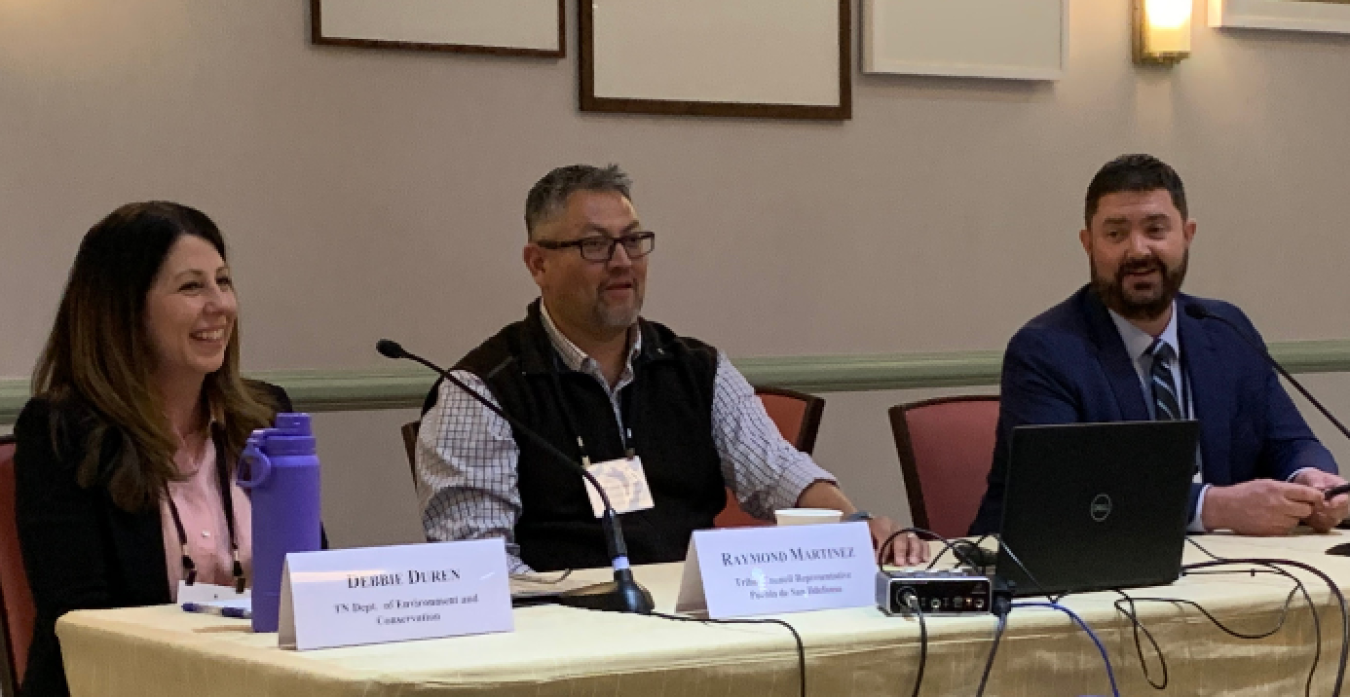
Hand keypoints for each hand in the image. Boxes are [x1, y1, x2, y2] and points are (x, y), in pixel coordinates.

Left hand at [868, 516, 929, 566]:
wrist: (871, 528)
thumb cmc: (867, 537)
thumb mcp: (863, 539)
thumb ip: (867, 547)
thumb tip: (873, 559)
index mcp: (880, 523)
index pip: (884, 535)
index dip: (883, 549)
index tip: (881, 562)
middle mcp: (895, 526)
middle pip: (900, 536)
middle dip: (900, 550)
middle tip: (900, 563)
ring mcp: (905, 532)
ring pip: (913, 539)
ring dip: (914, 551)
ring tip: (913, 562)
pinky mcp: (913, 539)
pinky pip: (922, 542)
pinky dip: (924, 551)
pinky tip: (924, 559)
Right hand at [1201, 479, 1323, 535]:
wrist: (1225, 508)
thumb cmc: (1244, 493)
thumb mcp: (1265, 483)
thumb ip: (1285, 489)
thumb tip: (1305, 494)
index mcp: (1277, 490)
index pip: (1308, 494)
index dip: (1315, 496)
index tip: (1316, 497)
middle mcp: (1279, 505)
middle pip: (1306, 509)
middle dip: (1304, 508)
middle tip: (1295, 506)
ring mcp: (1276, 520)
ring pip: (1297, 521)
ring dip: (1293, 517)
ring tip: (1279, 513)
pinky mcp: (1272, 532)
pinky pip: (1287, 530)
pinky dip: (1283, 526)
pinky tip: (1272, 520)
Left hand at [1292, 469, 1349, 532]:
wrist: (1304, 486)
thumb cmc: (1311, 479)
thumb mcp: (1312, 475)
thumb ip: (1315, 480)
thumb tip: (1318, 487)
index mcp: (1343, 491)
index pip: (1345, 500)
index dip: (1337, 503)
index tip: (1326, 502)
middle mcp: (1343, 505)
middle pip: (1340, 513)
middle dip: (1325, 511)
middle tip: (1313, 505)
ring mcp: (1336, 515)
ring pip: (1331, 521)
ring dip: (1318, 516)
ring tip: (1309, 508)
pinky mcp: (1326, 522)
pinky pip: (1322, 526)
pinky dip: (1313, 522)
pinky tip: (1306, 514)